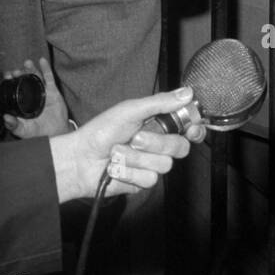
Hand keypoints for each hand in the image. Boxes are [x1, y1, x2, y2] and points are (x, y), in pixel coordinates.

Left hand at [5, 57, 70, 138]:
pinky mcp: (53, 91)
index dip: (10, 83)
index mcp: (22, 103)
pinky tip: (42, 60)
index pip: (14, 89)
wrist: (56, 133)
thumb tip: (5, 118)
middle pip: (24, 81)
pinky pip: (49, 78)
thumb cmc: (38, 132)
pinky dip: (46, 68)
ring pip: (36, 77)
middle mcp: (31, 96)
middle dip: (19, 74)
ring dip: (31, 69)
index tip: (6, 77)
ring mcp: (42, 92)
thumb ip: (14, 126)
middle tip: (14, 71)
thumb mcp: (24, 131)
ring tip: (27, 63)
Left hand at [49, 87, 204, 201]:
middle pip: (180, 147)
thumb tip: (187, 92)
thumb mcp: (130, 110)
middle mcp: (159, 145)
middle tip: (135, 138)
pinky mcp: (142, 183)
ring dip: (136, 159)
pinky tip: (116, 168)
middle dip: (155, 143)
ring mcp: (151, 165)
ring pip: (164, 165)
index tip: (190, 128)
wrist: (80, 159)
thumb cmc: (102, 131)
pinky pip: (149, 180)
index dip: (194, 128)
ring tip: (117, 153)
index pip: (189, 127)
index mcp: (159, 124)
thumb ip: (160, 102)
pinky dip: (129, 172)